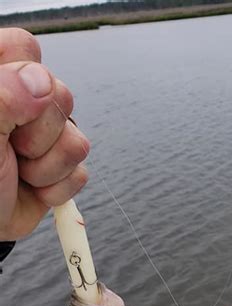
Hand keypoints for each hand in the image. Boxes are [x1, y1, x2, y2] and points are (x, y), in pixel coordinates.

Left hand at [0, 28, 89, 240]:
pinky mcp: (60, 170)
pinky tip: (31, 190)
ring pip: (77, 140)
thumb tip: (43, 81)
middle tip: (8, 147)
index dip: (21, 76)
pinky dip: (55, 190)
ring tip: (17, 173)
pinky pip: (81, 173)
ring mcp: (45, 138)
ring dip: (45, 168)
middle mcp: (24, 105)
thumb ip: (6, 96)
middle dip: (37, 134)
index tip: (2, 107)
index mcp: (0, 81)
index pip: (26, 47)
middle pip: (62, 97)